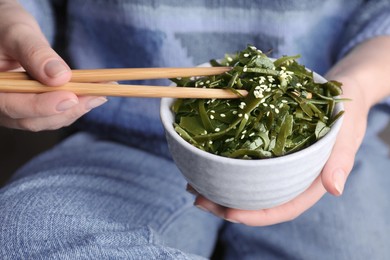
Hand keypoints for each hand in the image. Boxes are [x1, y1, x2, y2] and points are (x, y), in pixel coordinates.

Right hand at [0, 0, 105, 130]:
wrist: (4, 32)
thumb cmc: (5, 26)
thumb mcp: (17, 32)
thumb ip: (35, 53)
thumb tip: (59, 76)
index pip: (11, 106)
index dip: (42, 106)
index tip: (71, 97)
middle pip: (31, 120)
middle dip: (67, 110)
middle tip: (98, 95)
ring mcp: (13, 109)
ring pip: (45, 120)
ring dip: (75, 109)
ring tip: (102, 94)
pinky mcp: (29, 108)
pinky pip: (51, 114)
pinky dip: (73, 106)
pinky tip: (93, 95)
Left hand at [192, 73, 368, 225]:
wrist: (340, 90)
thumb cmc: (346, 114)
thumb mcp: (347, 133)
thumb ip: (340, 160)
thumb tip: (335, 189)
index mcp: (309, 184)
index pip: (282, 208)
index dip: (255, 215)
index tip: (229, 214)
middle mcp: (288, 178)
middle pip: (257, 201)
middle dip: (226, 205)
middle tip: (198, 199)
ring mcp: (275, 164)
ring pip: (246, 184)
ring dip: (219, 187)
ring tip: (192, 184)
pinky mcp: (266, 148)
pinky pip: (244, 161)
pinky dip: (223, 164)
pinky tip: (204, 161)